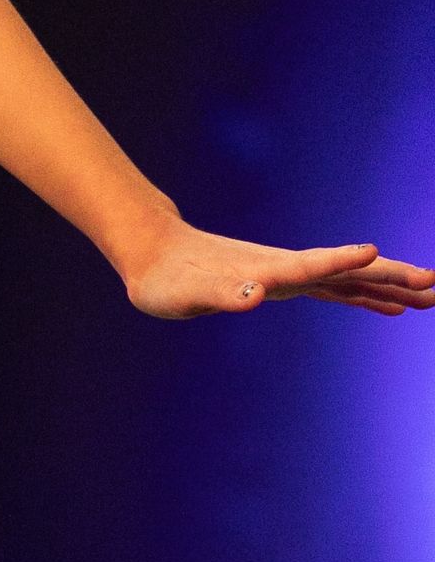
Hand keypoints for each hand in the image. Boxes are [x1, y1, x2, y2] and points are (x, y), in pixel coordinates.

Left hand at [124, 222, 434, 319]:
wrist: (155, 255)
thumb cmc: (165, 280)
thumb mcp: (187, 294)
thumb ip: (221, 295)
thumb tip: (255, 297)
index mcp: (266, 272)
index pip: (313, 267)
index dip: (343, 263)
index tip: (376, 254)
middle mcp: (284, 269)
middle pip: (346, 272)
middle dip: (390, 277)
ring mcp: (288, 275)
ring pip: (349, 281)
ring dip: (389, 287)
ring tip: (430, 296)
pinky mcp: (284, 283)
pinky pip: (335, 290)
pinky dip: (365, 296)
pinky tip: (389, 306)